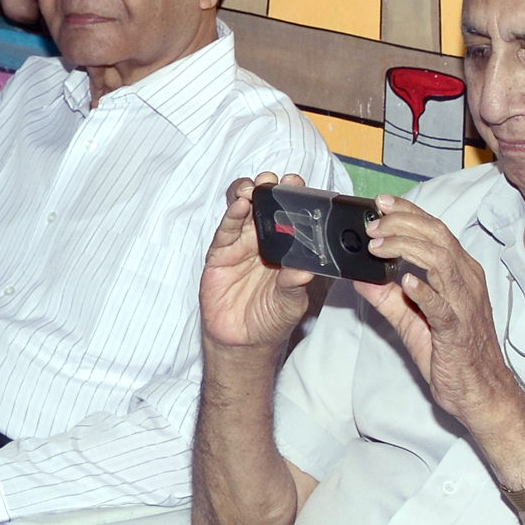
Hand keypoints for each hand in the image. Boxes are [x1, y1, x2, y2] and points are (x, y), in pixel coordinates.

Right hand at [200, 174, 317, 354]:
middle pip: (266, 206)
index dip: (294, 200)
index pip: (291, 217)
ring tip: (256, 188)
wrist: (242, 341)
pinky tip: (240, 203)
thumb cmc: (271, 320)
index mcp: (286, 249)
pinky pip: (226, 229)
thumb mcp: (289, 304)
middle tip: (277, 183)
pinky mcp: (220, 253)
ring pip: (244, 210)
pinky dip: (232, 214)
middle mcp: (263, 242)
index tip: (299, 187)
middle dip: (271, 190)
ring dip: (250, 194)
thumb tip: (304, 271)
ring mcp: (241, 245)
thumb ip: (293, 287)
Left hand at [353, 195, 520, 431]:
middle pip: (438, 237)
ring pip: (441, 262)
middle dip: (402, 224)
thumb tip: (359, 276)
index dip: (409, 212)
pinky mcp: (458, 331)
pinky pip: (443, 306)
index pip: (435, 231)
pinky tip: (405, 282)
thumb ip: (386, 296)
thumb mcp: (411, 319)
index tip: (381, 202)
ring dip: (406, 249)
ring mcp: (464, 305)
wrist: (479, 392)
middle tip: (371, 225)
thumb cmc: (450, 353)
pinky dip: (424, 291)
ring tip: (378, 247)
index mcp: (459, 274)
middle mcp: (466, 282)